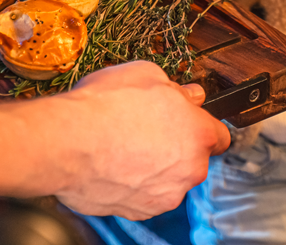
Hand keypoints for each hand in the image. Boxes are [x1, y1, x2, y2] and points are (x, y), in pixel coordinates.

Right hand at [53, 61, 230, 219]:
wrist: (65, 142)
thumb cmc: (104, 106)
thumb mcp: (146, 74)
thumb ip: (177, 88)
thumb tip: (188, 95)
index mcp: (198, 134)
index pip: (220, 135)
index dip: (202, 125)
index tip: (189, 121)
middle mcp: (189, 169)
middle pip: (193, 158)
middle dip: (176, 144)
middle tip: (147, 126)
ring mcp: (165, 195)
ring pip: (169, 179)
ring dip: (155, 166)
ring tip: (124, 145)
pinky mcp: (139, 211)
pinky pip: (144, 195)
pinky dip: (134, 183)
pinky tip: (113, 163)